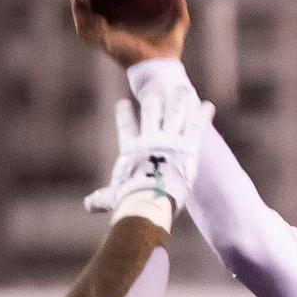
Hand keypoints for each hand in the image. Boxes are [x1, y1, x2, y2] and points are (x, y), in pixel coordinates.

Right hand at [72, 0, 189, 68]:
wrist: (164, 71)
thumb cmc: (168, 57)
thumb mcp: (176, 30)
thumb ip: (180, 14)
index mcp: (122, 39)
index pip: (103, 24)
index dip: (95, 10)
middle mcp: (112, 42)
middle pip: (88, 24)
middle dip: (80, 8)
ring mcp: (108, 44)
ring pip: (84, 27)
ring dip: (78, 11)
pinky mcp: (109, 44)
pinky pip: (90, 30)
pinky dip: (85, 18)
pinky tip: (83, 4)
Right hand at [84, 85, 213, 215]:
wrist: (149, 199)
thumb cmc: (130, 199)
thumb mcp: (114, 197)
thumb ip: (102, 198)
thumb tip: (88, 206)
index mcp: (132, 149)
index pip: (126, 127)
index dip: (124, 114)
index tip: (122, 103)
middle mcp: (150, 139)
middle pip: (151, 111)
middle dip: (153, 100)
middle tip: (155, 91)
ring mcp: (170, 139)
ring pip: (174, 112)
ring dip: (178, 100)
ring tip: (182, 90)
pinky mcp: (188, 145)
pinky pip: (196, 125)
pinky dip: (202, 115)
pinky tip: (208, 106)